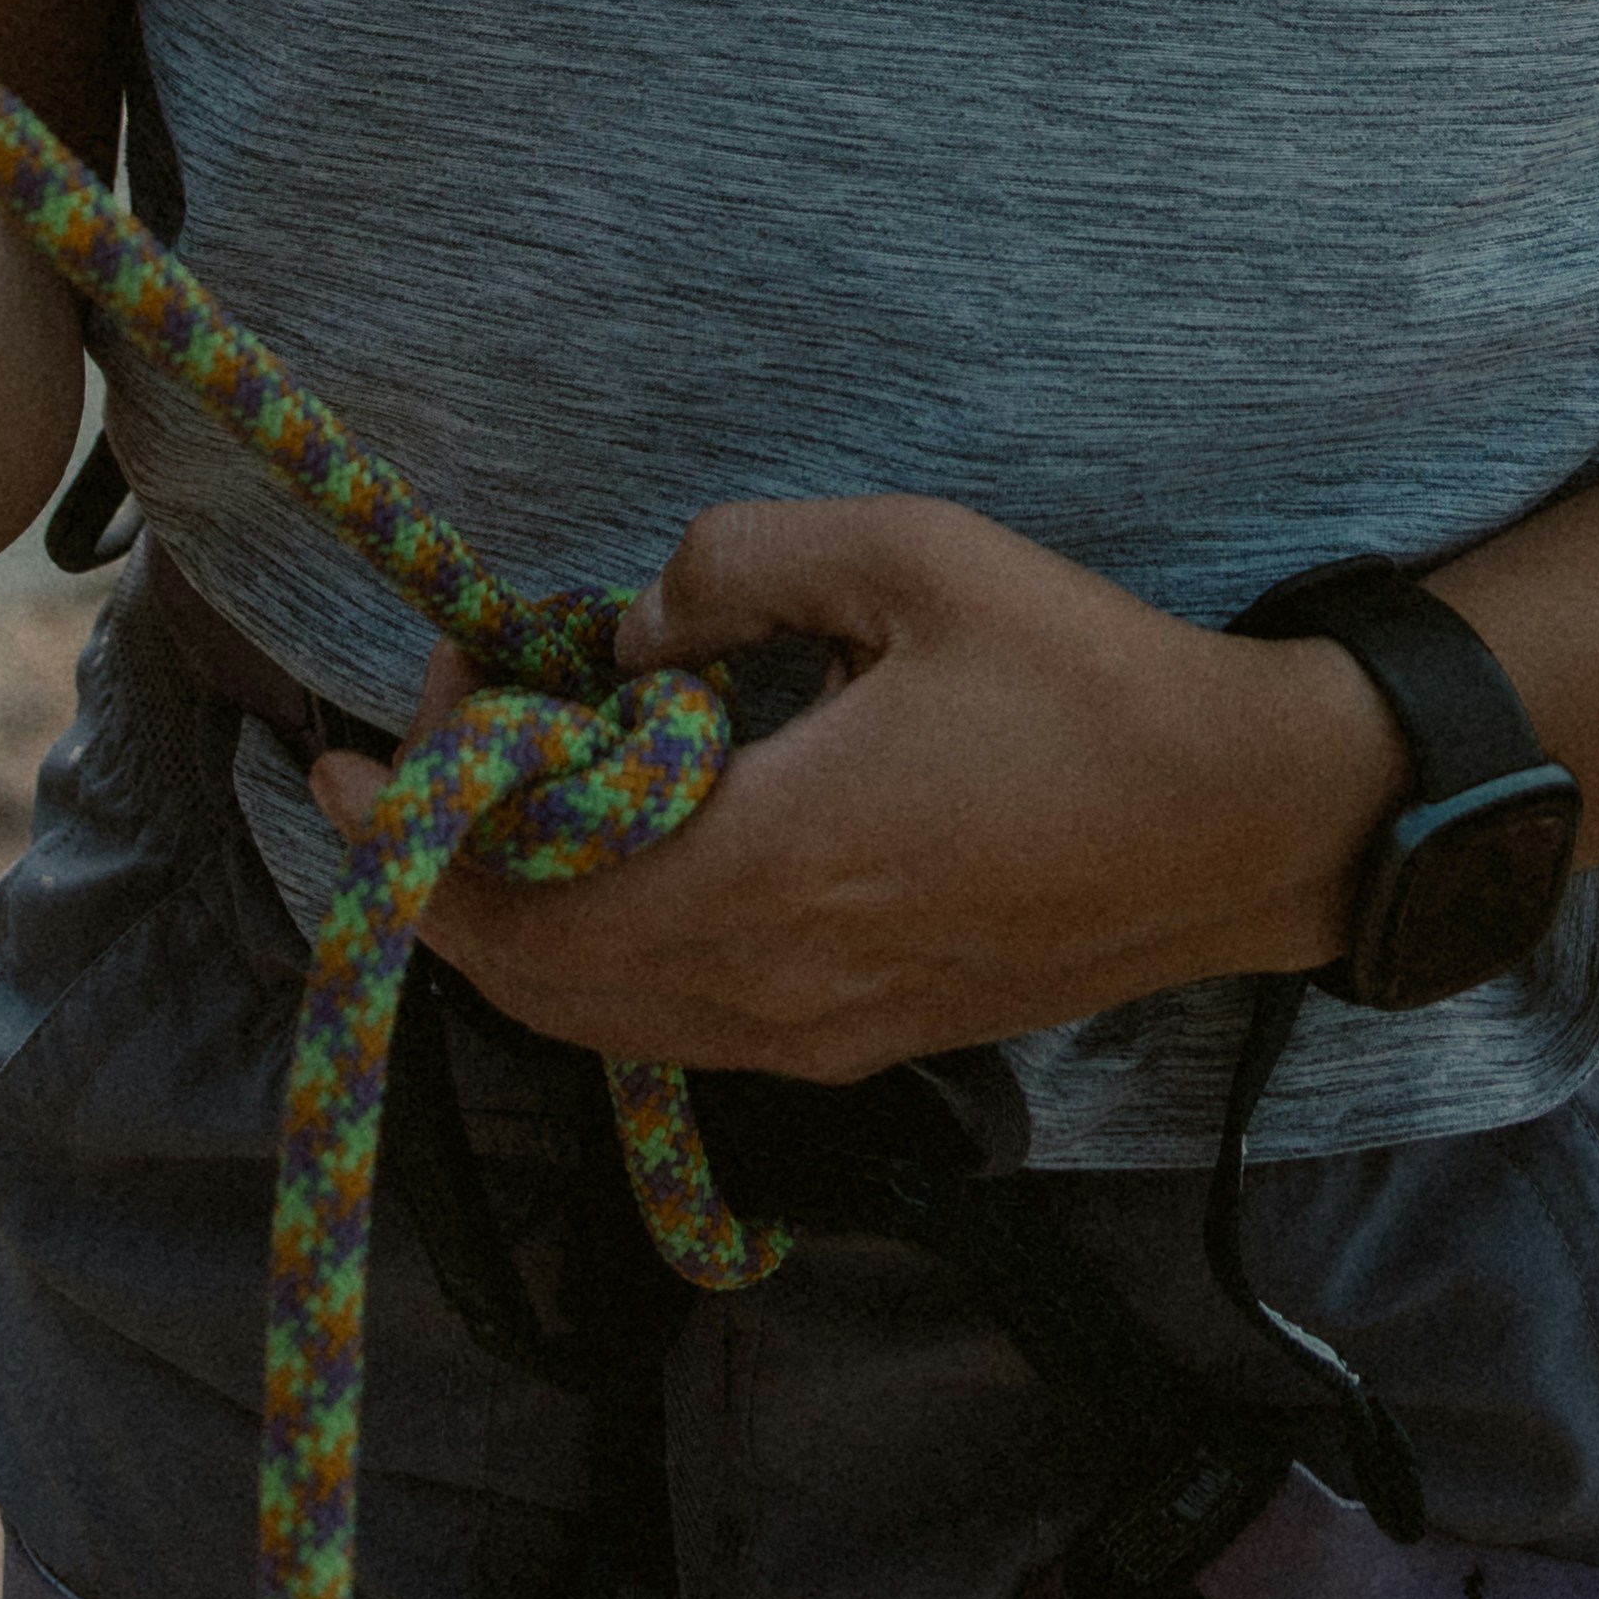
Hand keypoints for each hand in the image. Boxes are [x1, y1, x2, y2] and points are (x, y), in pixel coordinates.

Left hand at [321, 491, 1397, 1087]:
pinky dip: (600, 961)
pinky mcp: (868, 1040)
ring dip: (517, 928)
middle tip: (417, 759)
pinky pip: (679, 1024)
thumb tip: (632, 627)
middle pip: (533, 984)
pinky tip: (615, 860)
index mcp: (768, 871)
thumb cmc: (1089, 683)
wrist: (1246, 827)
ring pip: (601, 1019)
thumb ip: (740, 562)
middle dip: (440, 882)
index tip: (351, 744)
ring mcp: (821, 1034)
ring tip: (497, 806)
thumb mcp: (913, 558)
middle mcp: (774, 985)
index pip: (520, 898)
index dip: (410, 830)